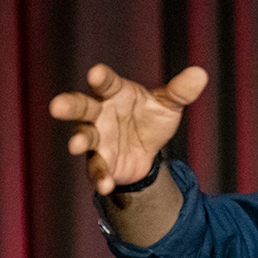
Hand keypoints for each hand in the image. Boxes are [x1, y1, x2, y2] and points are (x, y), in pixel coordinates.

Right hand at [49, 63, 206, 194]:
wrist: (148, 149)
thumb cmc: (150, 117)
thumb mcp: (168, 105)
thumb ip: (180, 91)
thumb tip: (200, 73)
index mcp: (115, 93)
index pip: (106, 83)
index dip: (101, 78)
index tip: (96, 73)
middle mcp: (100, 114)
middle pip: (81, 107)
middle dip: (69, 106)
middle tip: (57, 106)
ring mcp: (98, 138)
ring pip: (84, 137)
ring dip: (79, 141)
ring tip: (76, 145)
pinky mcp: (101, 161)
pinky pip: (97, 169)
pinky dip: (100, 176)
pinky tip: (106, 184)